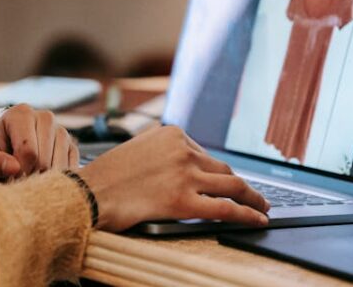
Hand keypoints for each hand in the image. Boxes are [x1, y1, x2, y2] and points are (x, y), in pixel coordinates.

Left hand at [0, 104, 79, 183]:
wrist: (1, 161)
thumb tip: (14, 168)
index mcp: (20, 114)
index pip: (29, 150)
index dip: (18, 172)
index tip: (8, 178)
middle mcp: (44, 117)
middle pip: (44, 159)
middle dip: (30, 177)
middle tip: (18, 181)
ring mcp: (61, 130)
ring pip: (60, 165)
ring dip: (44, 181)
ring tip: (28, 180)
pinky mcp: (71, 146)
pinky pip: (71, 169)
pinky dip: (57, 180)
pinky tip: (43, 180)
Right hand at [77, 125, 269, 231]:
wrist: (90, 193)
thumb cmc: (109, 176)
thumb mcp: (139, 148)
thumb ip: (164, 152)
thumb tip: (187, 166)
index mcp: (172, 133)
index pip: (204, 154)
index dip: (217, 172)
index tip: (228, 181)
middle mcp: (182, 149)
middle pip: (222, 168)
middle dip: (240, 184)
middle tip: (255, 195)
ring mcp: (185, 174)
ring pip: (232, 185)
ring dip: (253, 197)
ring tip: (262, 207)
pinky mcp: (184, 201)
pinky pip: (227, 208)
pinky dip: (248, 214)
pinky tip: (259, 219)